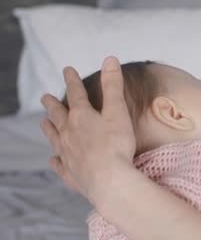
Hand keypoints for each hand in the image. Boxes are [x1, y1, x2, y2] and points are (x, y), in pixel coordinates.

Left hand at [40, 57, 135, 206]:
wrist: (109, 180)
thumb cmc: (116, 144)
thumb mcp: (118, 111)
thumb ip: (113, 85)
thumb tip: (109, 59)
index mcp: (82, 117)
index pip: (76, 94)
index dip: (72, 80)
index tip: (67, 70)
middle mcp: (69, 134)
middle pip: (58, 116)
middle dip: (53, 105)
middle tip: (45, 97)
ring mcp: (67, 155)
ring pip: (54, 138)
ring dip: (49, 129)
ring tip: (43, 123)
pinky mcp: (70, 174)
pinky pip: (59, 165)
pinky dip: (55, 160)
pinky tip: (53, 159)